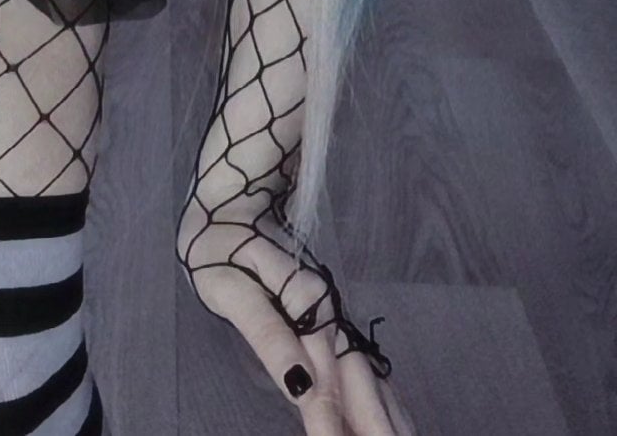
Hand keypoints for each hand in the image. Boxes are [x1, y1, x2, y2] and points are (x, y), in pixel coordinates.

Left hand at [177, 208, 418, 434]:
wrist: (232, 207)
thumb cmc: (222, 252)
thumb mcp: (232, 291)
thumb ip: (269, 336)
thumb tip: (300, 384)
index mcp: (306, 306)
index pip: (324, 377)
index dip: (331, 418)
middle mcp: (330, 314)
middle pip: (360, 381)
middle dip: (375, 425)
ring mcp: (336, 319)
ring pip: (372, 377)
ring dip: (390, 416)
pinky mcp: (333, 323)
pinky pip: (367, 370)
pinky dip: (387, 401)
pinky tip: (399, 423)